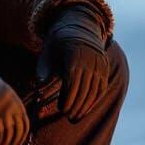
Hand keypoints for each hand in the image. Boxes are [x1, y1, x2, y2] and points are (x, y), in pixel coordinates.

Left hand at [35, 4, 109, 121]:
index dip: (68, 97)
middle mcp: (89, 59)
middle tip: (69, 117)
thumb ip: (43, 68)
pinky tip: (87, 109)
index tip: (61, 109)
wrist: (79, 28)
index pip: (72, 81)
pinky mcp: (104, 67)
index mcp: (74, 54)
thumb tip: (39, 84)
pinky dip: (95, 99)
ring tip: (77, 117)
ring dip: (86, 105)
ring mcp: (99, 63)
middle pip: (84, 87)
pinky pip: (101, 87)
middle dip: (76, 105)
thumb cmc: (58, 43)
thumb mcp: (48, 51)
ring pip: (94, 89)